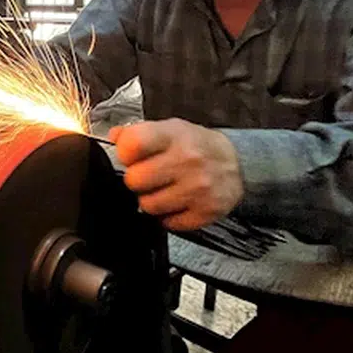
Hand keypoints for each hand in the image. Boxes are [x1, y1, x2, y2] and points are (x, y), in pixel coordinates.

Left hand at [108, 118, 243, 231]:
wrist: (238, 162)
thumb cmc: (198, 146)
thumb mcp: (170, 129)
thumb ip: (139, 132)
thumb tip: (115, 137)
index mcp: (173, 136)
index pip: (132, 144)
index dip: (124, 153)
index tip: (130, 156)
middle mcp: (187, 160)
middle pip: (135, 180)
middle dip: (137, 180)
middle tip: (149, 176)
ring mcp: (198, 187)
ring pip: (149, 205)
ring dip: (152, 200)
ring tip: (165, 189)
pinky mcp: (206, 211)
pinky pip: (169, 223)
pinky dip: (169, 216)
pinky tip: (178, 202)